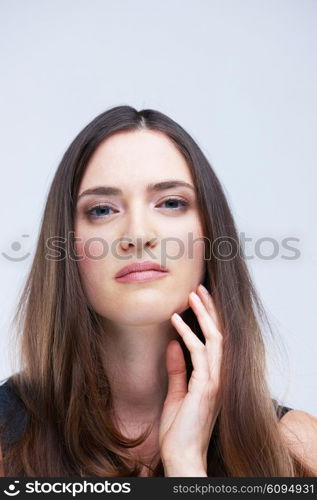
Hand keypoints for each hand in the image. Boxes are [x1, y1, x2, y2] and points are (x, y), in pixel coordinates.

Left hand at [159, 284, 222, 476]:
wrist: (181, 456)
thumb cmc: (179, 430)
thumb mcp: (176, 393)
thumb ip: (177, 369)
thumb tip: (173, 344)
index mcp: (214, 378)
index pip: (215, 342)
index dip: (208, 319)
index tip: (198, 301)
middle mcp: (219, 377)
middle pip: (220, 335)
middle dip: (210, 310)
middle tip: (199, 289)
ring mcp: (215, 382)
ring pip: (215, 339)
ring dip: (203, 315)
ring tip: (191, 295)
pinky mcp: (206, 387)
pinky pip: (200, 353)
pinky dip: (188, 334)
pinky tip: (176, 321)